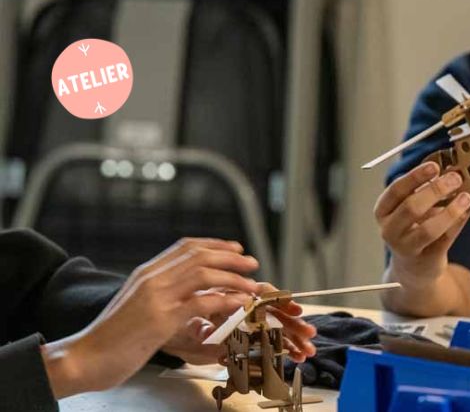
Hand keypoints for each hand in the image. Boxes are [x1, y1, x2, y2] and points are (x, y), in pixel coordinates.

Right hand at [41, 238, 261, 397]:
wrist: (84, 358)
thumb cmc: (112, 339)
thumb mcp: (138, 308)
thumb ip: (161, 296)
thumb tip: (188, 295)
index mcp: (146, 273)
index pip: (185, 247)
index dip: (215, 244)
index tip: (236, 248)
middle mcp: (151, 279)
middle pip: (199, 256)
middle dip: (231, 257)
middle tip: (252, 262)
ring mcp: (155, 297)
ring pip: (203, 274)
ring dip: (233, 278)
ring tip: (252, 284)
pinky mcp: (160, 319)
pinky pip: (201, 302)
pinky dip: (225, 300)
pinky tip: (239, 304)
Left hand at [163, 284, 316, 363]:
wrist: (174, 330)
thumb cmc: (185, 318)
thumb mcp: (189, 322)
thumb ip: (200, 327)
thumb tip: (205, 331)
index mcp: (235, 296)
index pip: (263, 294)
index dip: (281, 301)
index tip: (295, 308)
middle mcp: (246, 308)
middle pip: (276, 313)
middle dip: (294, 324)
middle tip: (309, 333)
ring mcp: (250, 324)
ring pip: (278, 329)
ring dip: (294, 340)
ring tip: (307, 350)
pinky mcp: (250, 340)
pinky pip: (271, 343)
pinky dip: (285, 350)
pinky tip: (298, 356)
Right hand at [375, 161, 469, 284]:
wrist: (414, 267)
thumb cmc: (413, 228)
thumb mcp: (411, 208)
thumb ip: (425, 191)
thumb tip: (451, 171)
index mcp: (383, 211)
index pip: (396, 190)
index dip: (415, 177)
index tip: (434, 166)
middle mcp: (390, 230)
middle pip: (411, 208)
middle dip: (435, 191)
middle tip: (455, 178)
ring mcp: (406, 248)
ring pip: (428, 229)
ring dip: (450, 211)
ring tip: (466, 197)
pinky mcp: (426, 260)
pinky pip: (445, 239)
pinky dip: (458, 223)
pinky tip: (467, 211)